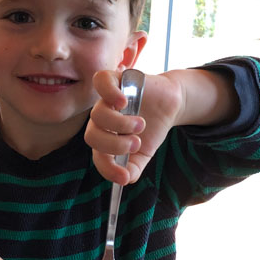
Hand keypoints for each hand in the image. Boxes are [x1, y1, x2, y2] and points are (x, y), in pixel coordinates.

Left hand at [86, 69, 182, 183]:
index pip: (97, 155)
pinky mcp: (116, 79)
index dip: (108, 168)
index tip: (125, 176)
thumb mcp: (144, 154)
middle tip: (136, 143)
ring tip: (140, 124)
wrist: (169, 106)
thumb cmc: (151, 130)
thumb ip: (133, 169)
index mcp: (103, 138)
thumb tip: (125, 179)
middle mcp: (100, 120)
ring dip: (121, 124)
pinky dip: (110, 93)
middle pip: (91, 136)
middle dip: (114, 145)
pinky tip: (123, 102)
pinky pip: (101, 81)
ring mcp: (106, 100)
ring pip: (97, 114)